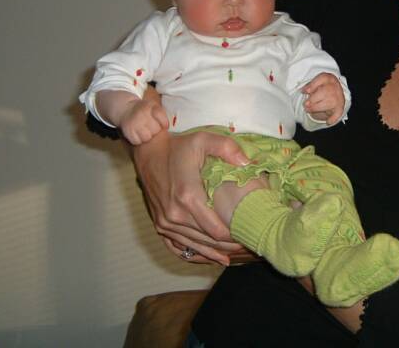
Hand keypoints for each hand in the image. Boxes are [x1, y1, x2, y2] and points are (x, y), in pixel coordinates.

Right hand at [119, 98, 168, 144]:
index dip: (164, 124)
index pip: (162, 119)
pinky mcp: (128, 132)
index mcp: (150, 106)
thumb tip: (168, 126)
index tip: (163, 124)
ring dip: (147, 136)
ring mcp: (134, 123)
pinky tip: (137, 133)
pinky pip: (138, 142)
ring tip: (144, 130)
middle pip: (156, 130)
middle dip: (155, 130)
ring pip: (147, 138)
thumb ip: (162, 114)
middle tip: (150, 126)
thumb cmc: (144, 109)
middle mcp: (142, 114)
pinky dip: (138, 140)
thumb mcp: (154, 106)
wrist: (126, 109)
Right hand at [130, 89, 251, 264]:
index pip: (217, 230)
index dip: (235, 237)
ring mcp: (164, 222)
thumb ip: (227, 148)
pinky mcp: (159, 224)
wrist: (148, 151)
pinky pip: (177, 248)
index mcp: (188, 196)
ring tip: (235, 254)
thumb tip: (248, 162)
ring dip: (214, 253)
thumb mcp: (204, 140)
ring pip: (194, 247)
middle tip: (248, 247)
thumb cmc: (178, 146)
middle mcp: (174, 214)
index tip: (250, 236)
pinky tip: (210, 257)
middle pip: (208, 242)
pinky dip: (195, 254)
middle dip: (229, 246)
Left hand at [303, 73, 344, 124]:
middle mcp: (335, 87)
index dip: (312, 85)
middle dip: (312, 99)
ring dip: (316, 108)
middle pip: (324, 92)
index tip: (303, 92)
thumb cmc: (323, 86)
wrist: (336, 91)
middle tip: (305, 104)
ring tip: (308, 110)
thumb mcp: (317, 82)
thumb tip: (303, 91)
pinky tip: (327, 121)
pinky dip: (333, 118)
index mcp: (329, 78)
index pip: (322, 78)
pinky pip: (337, 113)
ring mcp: (339, 97)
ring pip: (328, 103)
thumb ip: (310, 85)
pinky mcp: (340, 107)